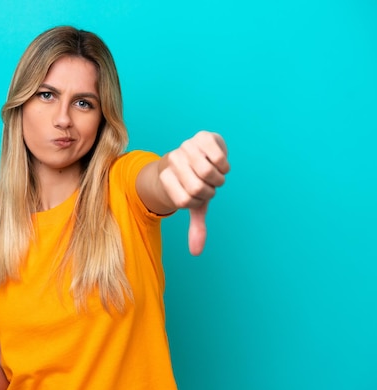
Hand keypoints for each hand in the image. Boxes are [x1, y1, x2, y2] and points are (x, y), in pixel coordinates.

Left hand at [159, 131, 229, 255]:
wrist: (197, 154)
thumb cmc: (194, 182)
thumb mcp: (195, 204)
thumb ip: (196, 227)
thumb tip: (196, 253)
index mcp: (166, 178)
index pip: (184, 201)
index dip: (198, 201)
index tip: (198, 194)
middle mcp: (173, 160)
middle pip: (196, 187)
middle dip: (210, 189)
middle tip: (209, 184)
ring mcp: (186, 146)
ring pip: (206, 172)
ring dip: (217, 178)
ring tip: (214, 174)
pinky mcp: (202, 136)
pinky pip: (217, 156)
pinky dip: (224, 165)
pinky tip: (219, 163)